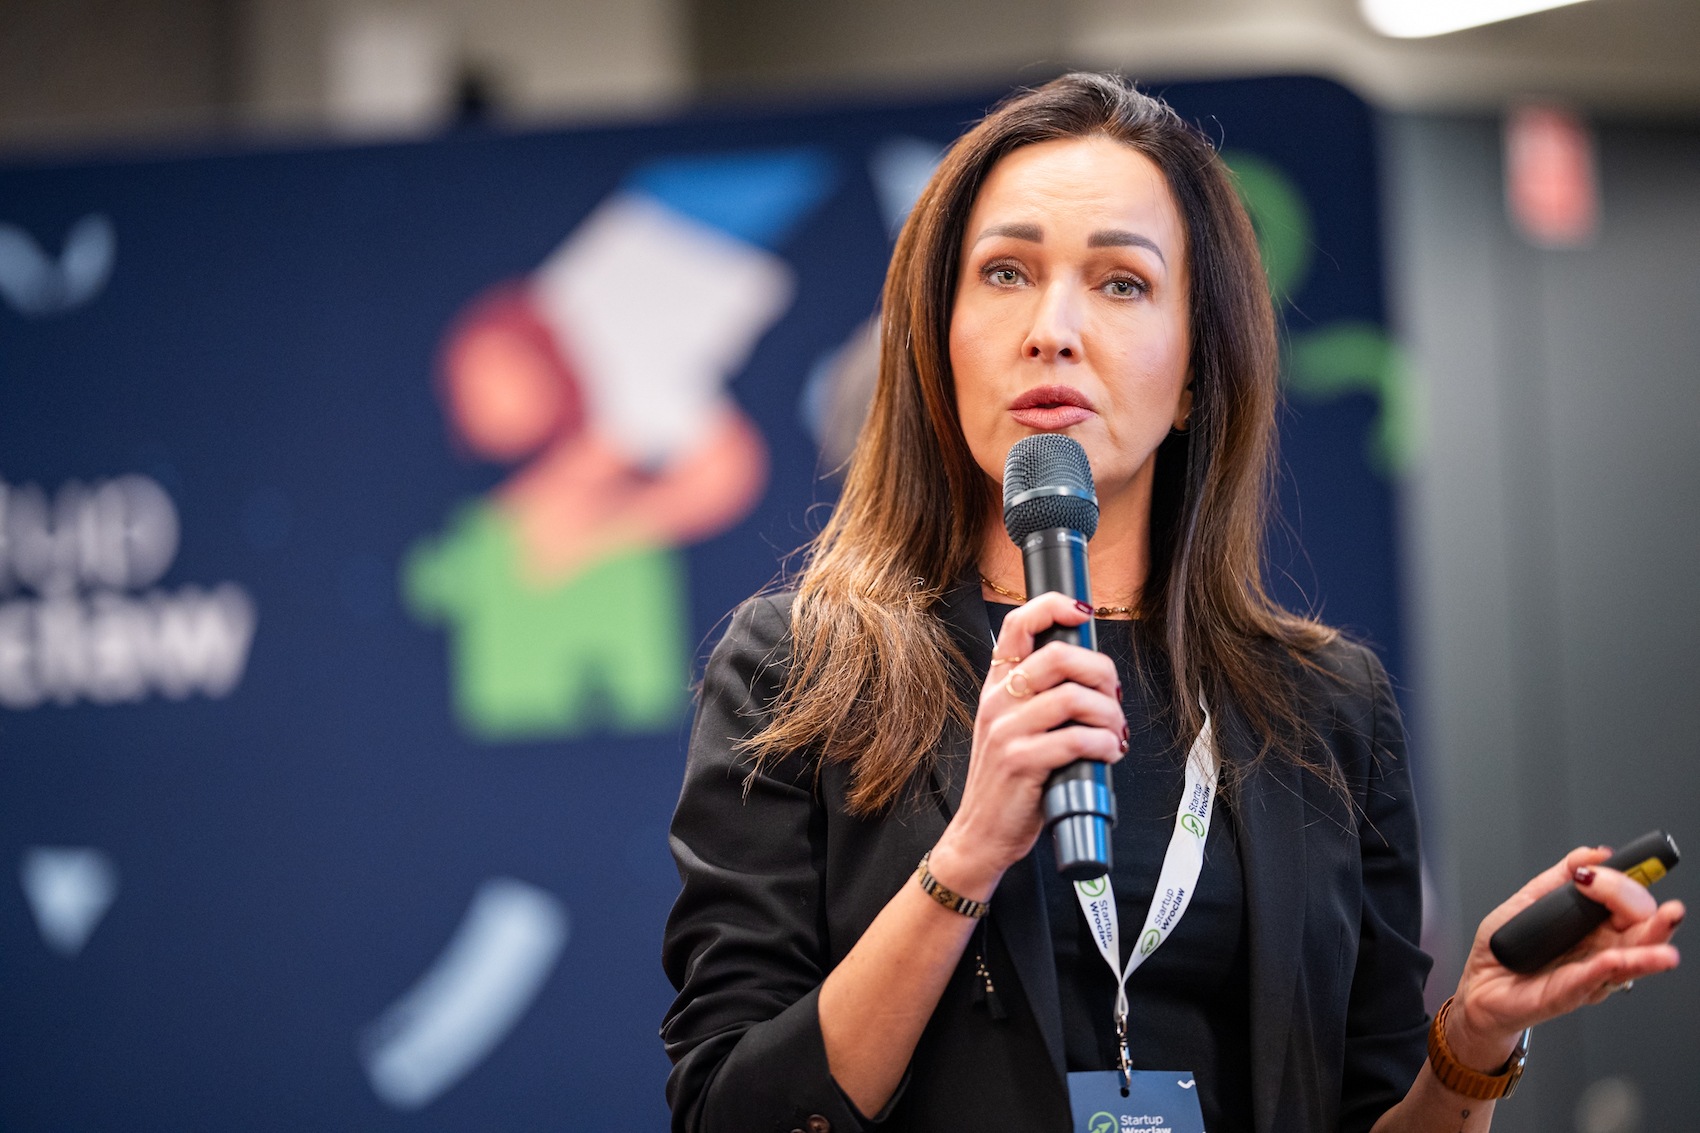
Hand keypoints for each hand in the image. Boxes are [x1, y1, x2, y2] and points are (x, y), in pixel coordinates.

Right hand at [927, 592, 1123, 898]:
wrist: (981, 834)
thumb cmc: (1009, 782)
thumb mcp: (1012, 729)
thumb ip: (1041, 698)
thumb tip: (1094, 674)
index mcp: (997, 686)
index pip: (1017, 626)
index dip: (1053, 607)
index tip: (1083, 612)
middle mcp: (998, 702)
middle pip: (1058, 656)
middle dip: (1101, 671)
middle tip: (1113, 695)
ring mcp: (1007, 731)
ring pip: (1074, 698)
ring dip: (1109, 714)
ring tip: (1114, 732)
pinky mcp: (1022, 762)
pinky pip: (1077, 739)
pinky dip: (1105, 744)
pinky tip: (1108, 754)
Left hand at [1446, 845, 1684, 1069]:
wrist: (1481, 987)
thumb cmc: (1506, 950)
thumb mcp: (1528, 900)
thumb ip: (1560, 876)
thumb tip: (1594, 854)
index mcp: (1592, 924)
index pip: (1627, 902)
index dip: (1629, 883)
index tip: (1626, 866)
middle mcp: (1599, 948)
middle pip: (1638, 929)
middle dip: (1646, 910)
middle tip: (1628, 893)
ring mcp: (1589, 972)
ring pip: (1629, 959)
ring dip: (1650, 947)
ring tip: (1665, 936)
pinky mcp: (1570, 993)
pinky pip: (1593, 979)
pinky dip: (1608, 967)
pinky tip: (1618, 959)